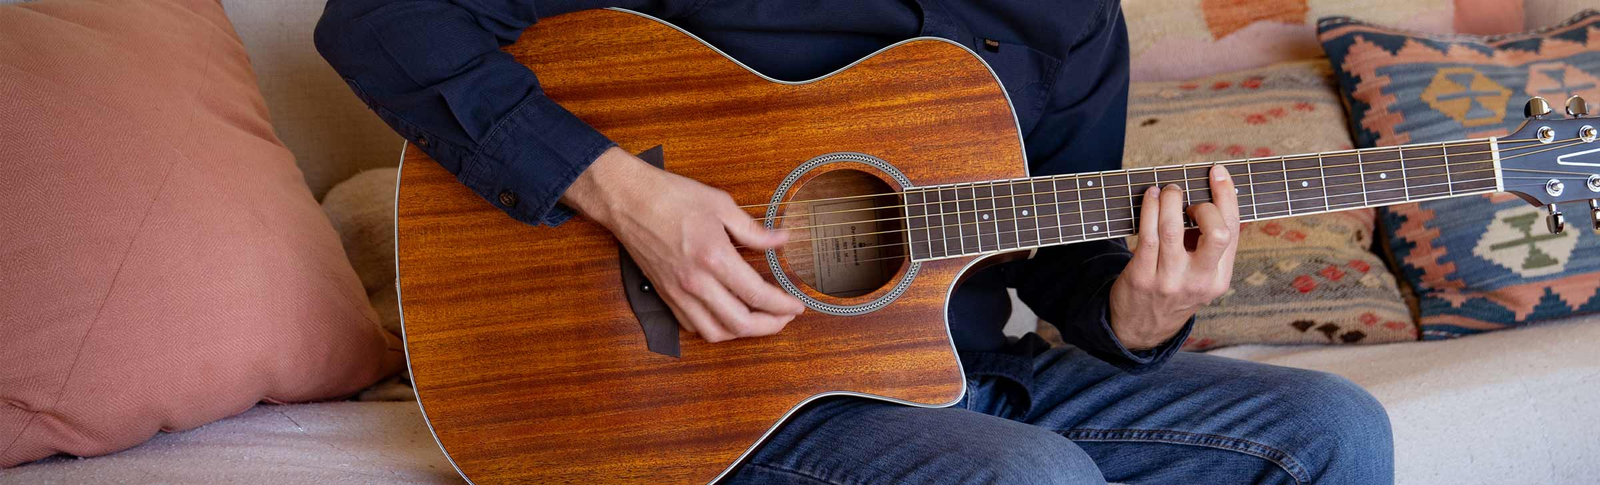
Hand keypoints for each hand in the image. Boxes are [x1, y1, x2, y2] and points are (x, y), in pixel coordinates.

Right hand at [562, 147, 804, 341]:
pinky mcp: (665, 295)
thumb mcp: (720, 205)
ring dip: (742, 333)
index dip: (783, 305)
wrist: (626, 200)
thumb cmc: (670, 196)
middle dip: (770, 326)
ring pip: (716, 332)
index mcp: (714, 258)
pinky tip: (727, 315)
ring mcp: (678, 293)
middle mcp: (696, 283)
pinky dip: (715, 328)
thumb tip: (782, 239)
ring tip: (760, 321)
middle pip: (740, 323)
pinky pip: (693, 326)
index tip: (797, 304)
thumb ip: (754, 230)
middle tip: (785, 317)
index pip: (757, 295)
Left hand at [1109, 165, 1239, 349]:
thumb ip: (1208, 244)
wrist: (1141, 327)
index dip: (1227, 197)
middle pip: (1217, 233)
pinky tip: (1149, 197)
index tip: (1218, 172)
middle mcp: (1199, 281)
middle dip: (1206, 205)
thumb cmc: (1174, 289)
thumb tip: (1208, 195)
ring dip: (1170, 200)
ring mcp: (1169, 280)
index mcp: (1220, 279)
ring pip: (1173, 228)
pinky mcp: (1142, 277)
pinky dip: (1149, 209)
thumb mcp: (1200, 276)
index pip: (1232, 231)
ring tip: (1167, 190)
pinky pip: (1147, 235)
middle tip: (1189, 198)